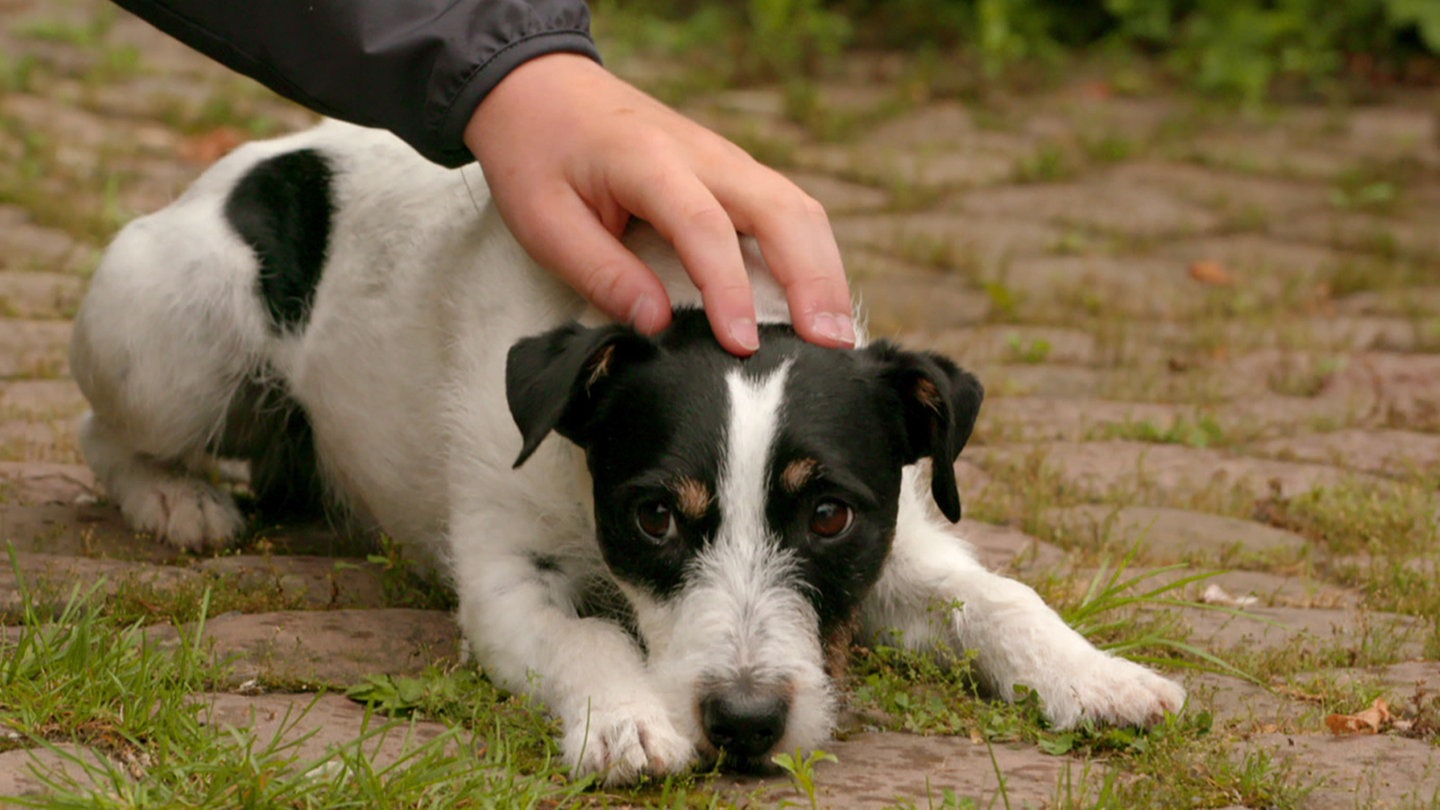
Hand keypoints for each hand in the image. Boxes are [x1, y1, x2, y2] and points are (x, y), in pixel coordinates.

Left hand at [463, 53, 852, 355]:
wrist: (544, 89)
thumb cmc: (538, 155)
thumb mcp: (543, 220)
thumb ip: (600, 272)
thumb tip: (657, 325)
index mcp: (649, 162)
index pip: (704, 227)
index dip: (728, 290)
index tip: (742, 345)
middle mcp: (704, 155)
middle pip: (781, 211)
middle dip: (812, 281)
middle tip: (829, 346)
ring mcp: (727, 160)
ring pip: (799, 209)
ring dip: (826, 271)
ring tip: (839, 336)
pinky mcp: (735, 174)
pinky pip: (790, 212)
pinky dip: (814, 256)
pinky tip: (820, 302)